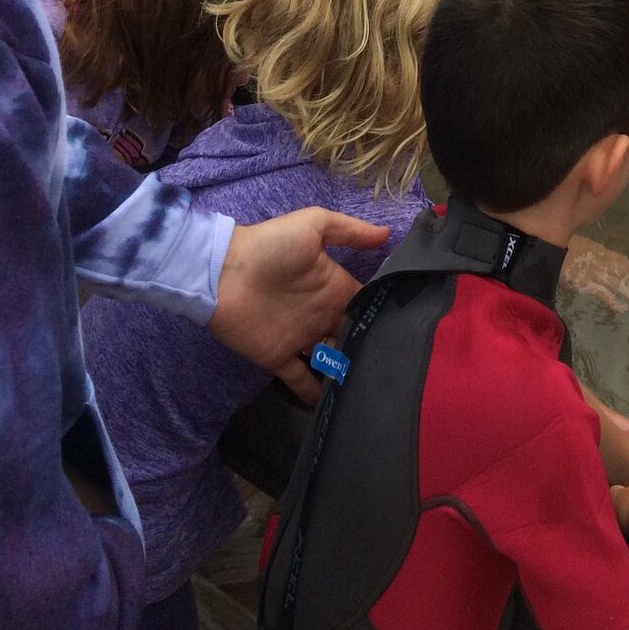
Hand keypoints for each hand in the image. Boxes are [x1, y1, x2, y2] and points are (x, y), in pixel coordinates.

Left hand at [208, 209, 387, 400]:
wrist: (222, 271)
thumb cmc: (270, 245)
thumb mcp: (313, 224)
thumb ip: (350, 231)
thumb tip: (387, 234)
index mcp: (334, 286)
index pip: (364, 305)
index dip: (382, 315)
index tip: (407, 330)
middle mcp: (322, 314)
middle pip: (351, 336)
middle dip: (369, 349)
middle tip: (396, 369)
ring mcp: (301, 338)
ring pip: (331, 360)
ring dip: (347, 373)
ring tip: (372, 390)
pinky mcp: (279, 358)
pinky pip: (300, 380)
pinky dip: (314, 393)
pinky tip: (334, 405)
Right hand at [564, 234, 628, 311]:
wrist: (552, 249)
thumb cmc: (561, 246)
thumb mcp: (577, 244)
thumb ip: (586, 251)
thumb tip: (588, 255)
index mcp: (599, 251)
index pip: (619, 259)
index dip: (628, 266)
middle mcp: (601, 261)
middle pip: (621, 271)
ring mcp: (596, 274)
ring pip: (617, 283)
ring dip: (627, 291)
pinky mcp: (589, 285)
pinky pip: (605, 295)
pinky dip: (614, 302)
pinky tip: (622, 308)